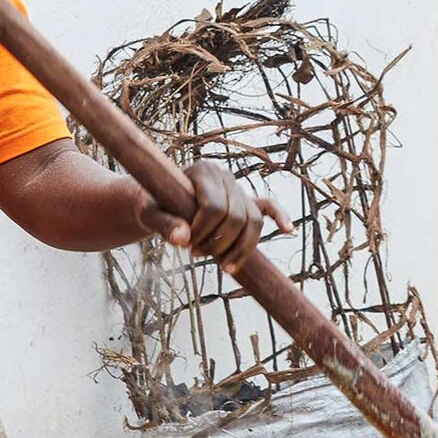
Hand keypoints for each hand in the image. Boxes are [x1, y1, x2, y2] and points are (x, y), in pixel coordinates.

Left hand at [135, 162, 291, 267]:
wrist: (159, 202)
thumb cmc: (153, 206)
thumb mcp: (149, 215)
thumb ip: (163, 225)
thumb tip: (181, 239)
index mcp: (203, 171)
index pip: (214, 205)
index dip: (204, 231)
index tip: (187, 246)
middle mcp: (225, 176)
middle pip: (236, 216)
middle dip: (219, 242)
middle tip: (196, 255)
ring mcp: (238, 188)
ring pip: (253, 221)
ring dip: (241, 248)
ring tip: (222, 266)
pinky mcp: (245, 200)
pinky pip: (267, 206)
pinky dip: (279, 216)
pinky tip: (288, 229)